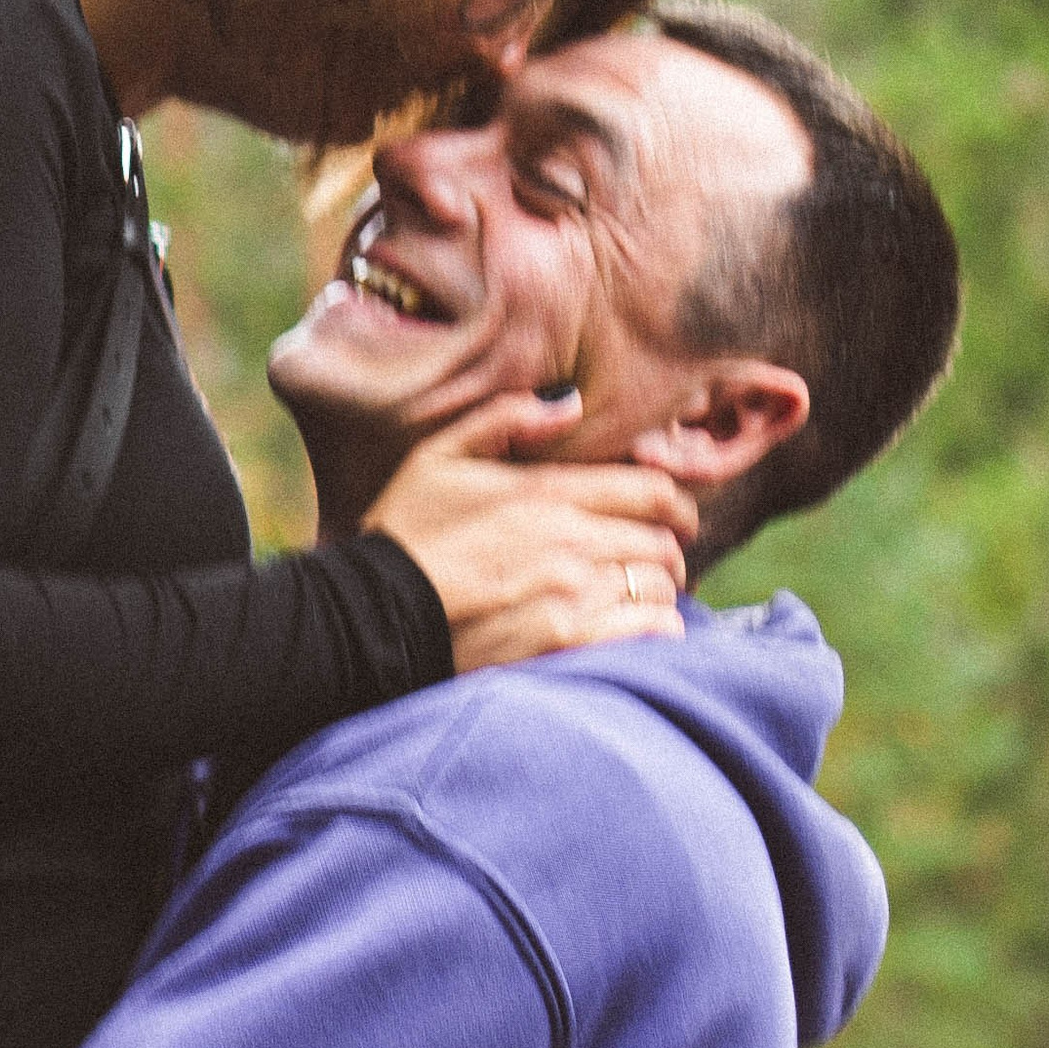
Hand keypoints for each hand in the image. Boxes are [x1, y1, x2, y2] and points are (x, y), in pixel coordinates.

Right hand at [364, 394, 693, 668]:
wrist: (371, 615)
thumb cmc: (403, 535)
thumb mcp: (439, 456)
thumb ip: (507, 419)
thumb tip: (571, 404)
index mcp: (548, 492)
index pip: (652, 490)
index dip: (677, 506)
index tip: (676, 521)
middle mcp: (571, 539)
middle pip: (661, 542)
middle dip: (666, 553)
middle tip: (653, 566)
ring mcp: (572, 593)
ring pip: (659, 586)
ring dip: (657, 593)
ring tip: (637, 602)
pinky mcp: (567, 643)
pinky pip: (649, 631)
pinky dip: (654, 631)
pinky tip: (634, 633)